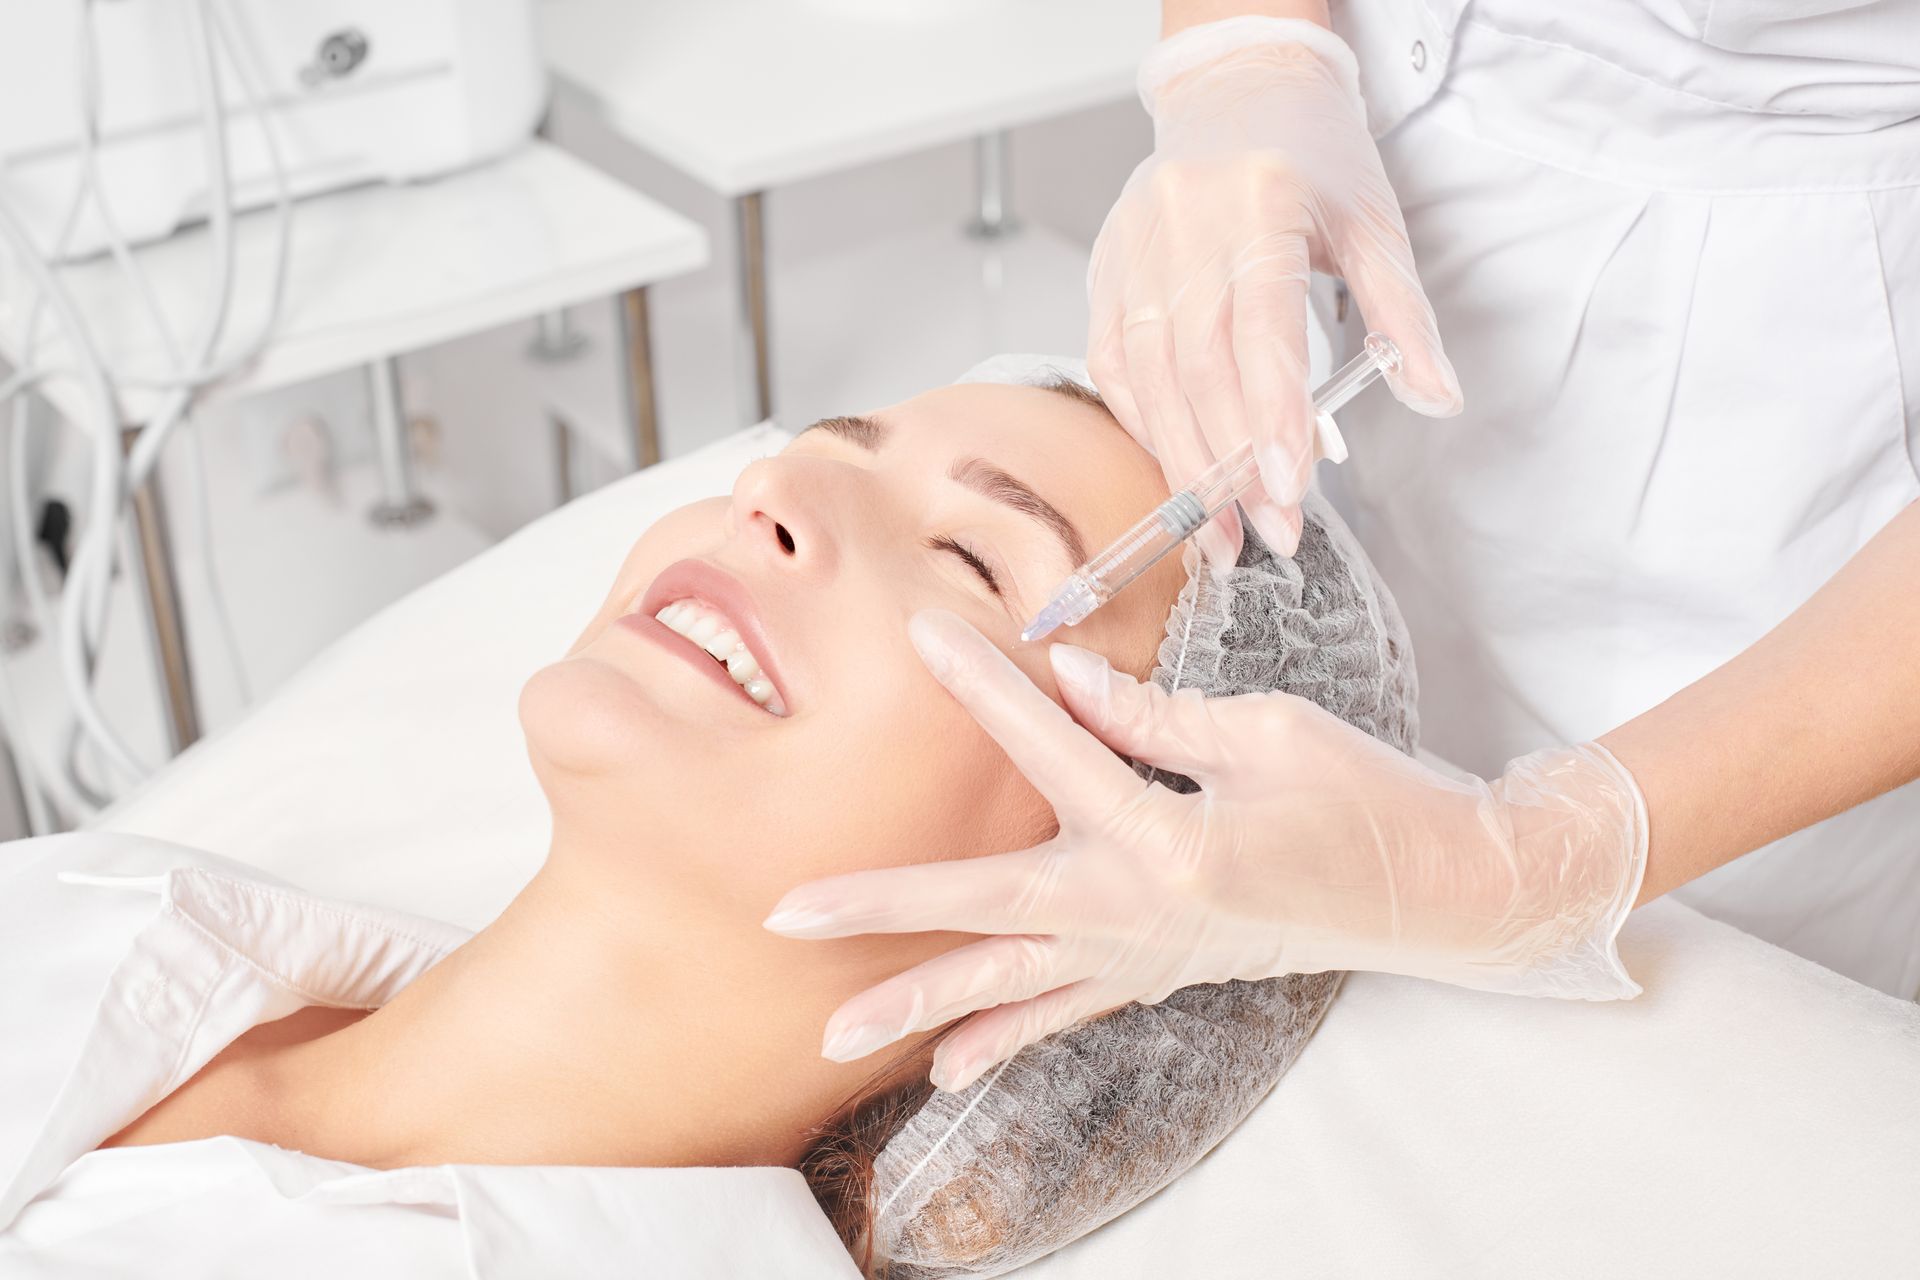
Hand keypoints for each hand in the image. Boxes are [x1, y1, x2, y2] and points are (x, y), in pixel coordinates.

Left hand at [765, 610, 1645, 1091]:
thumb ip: (1153, 717)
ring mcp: (1145, 958)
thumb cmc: (1366, 799)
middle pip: (987, 906)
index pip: (1052, 748)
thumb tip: (1063, 677)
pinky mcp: (1158, 977)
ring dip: (918, 1006)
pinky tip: (942, 1063)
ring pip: (1010, 986)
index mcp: (1169, 838)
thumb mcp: (1267, 733)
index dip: (985, 685)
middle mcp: (1141, 913)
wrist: (1437, 893)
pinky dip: (1002, 1036)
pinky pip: (1063, 1015)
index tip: (920, 635)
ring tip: (835, 1032)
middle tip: (790, 914)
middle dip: (883, 909)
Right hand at [1088, 18, 1460, 563]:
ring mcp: (1133, 254)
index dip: (1270, 418)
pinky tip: (1179, 472)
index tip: (1290, 490)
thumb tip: (1436, 398)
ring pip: (1148, 380)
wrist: (1237, 90)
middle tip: (1271, 533)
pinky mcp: (1106, 276)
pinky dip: (1148, 428)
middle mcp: (1182, 228)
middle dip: (1232, 466)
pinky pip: (1116, 370)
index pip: (1259, 331)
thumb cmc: (1311, 156)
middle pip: (1200, 369)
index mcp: (1257, 206)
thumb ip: (1403, 318)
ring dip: (1184, 464)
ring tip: (1221, 534)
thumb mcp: (1376, 225)